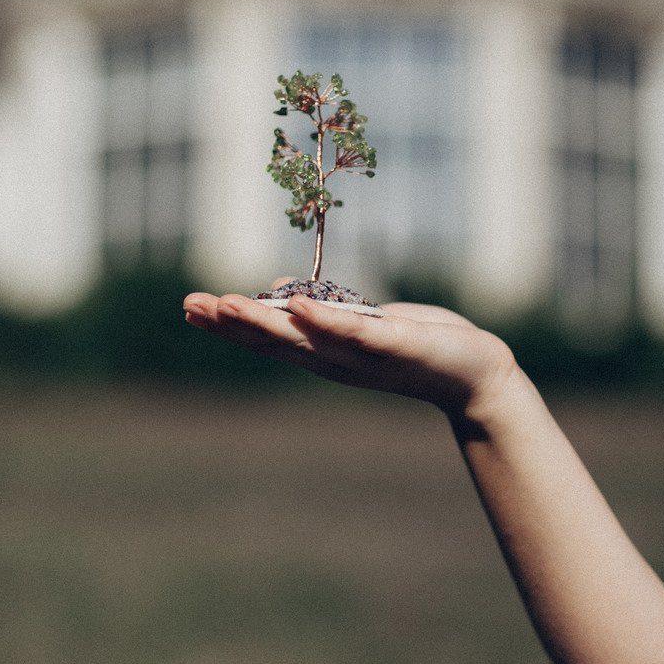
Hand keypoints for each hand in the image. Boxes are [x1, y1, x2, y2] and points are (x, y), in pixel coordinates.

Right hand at [183, 278, 517, 418]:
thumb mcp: (361, 321)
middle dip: (232, 324)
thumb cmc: (416, 343)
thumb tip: (278, 289)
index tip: (191, 307)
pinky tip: (297, 304)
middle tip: (192, 306)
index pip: (267, 338)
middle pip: (275, 340)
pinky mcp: (395, 346)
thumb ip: (322, 310)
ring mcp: (363, 356)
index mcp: (324, 351)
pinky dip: (325, 320)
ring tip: (228, 304)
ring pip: (305, 337)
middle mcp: (335, 359)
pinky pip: (356, 333)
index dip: (228, 325)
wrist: (472, 374)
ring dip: (264, 321)